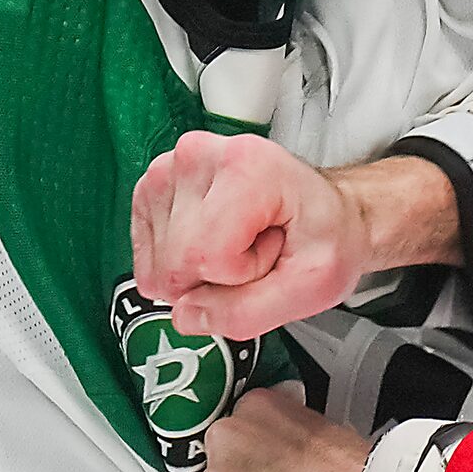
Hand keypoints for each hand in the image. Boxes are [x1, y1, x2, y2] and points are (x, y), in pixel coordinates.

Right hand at [133, 131, 369, 339]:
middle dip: (216, 276)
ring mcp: (169, 167)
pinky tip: (215, 239)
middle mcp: (199, 155)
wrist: (323, 213)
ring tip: (241, 243)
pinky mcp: (152, 187)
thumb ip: (248, 312)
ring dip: (200, 268)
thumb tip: (187, 316)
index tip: (271, 252)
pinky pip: (148, 256)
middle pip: (175, 262)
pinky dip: (182, 261)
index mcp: (246, 166)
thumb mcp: (312, 286)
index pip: (203, 255)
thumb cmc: (325, 237)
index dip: (239, 275)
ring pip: (158, 263)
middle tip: (256, 250)